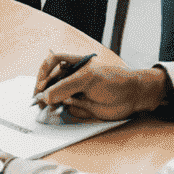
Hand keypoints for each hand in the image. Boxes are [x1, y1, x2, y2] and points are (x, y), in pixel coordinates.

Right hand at [34, 52, 168, 121]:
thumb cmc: (114, 80)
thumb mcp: (88, 79)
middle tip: (39, 101)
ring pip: (57, 96)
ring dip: (50, 102)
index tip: (41, 85)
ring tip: (48, 108)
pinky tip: (60, 111)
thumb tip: (47, 97)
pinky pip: (67, 108)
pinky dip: (62, 110)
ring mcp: (76, 90)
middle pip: (51, 81)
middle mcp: (73, 76)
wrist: (134, 96)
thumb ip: (66, 86)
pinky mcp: (81, 105)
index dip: (44, 72)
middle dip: (44, 90)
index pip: (52, 62)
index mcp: (74, 62)